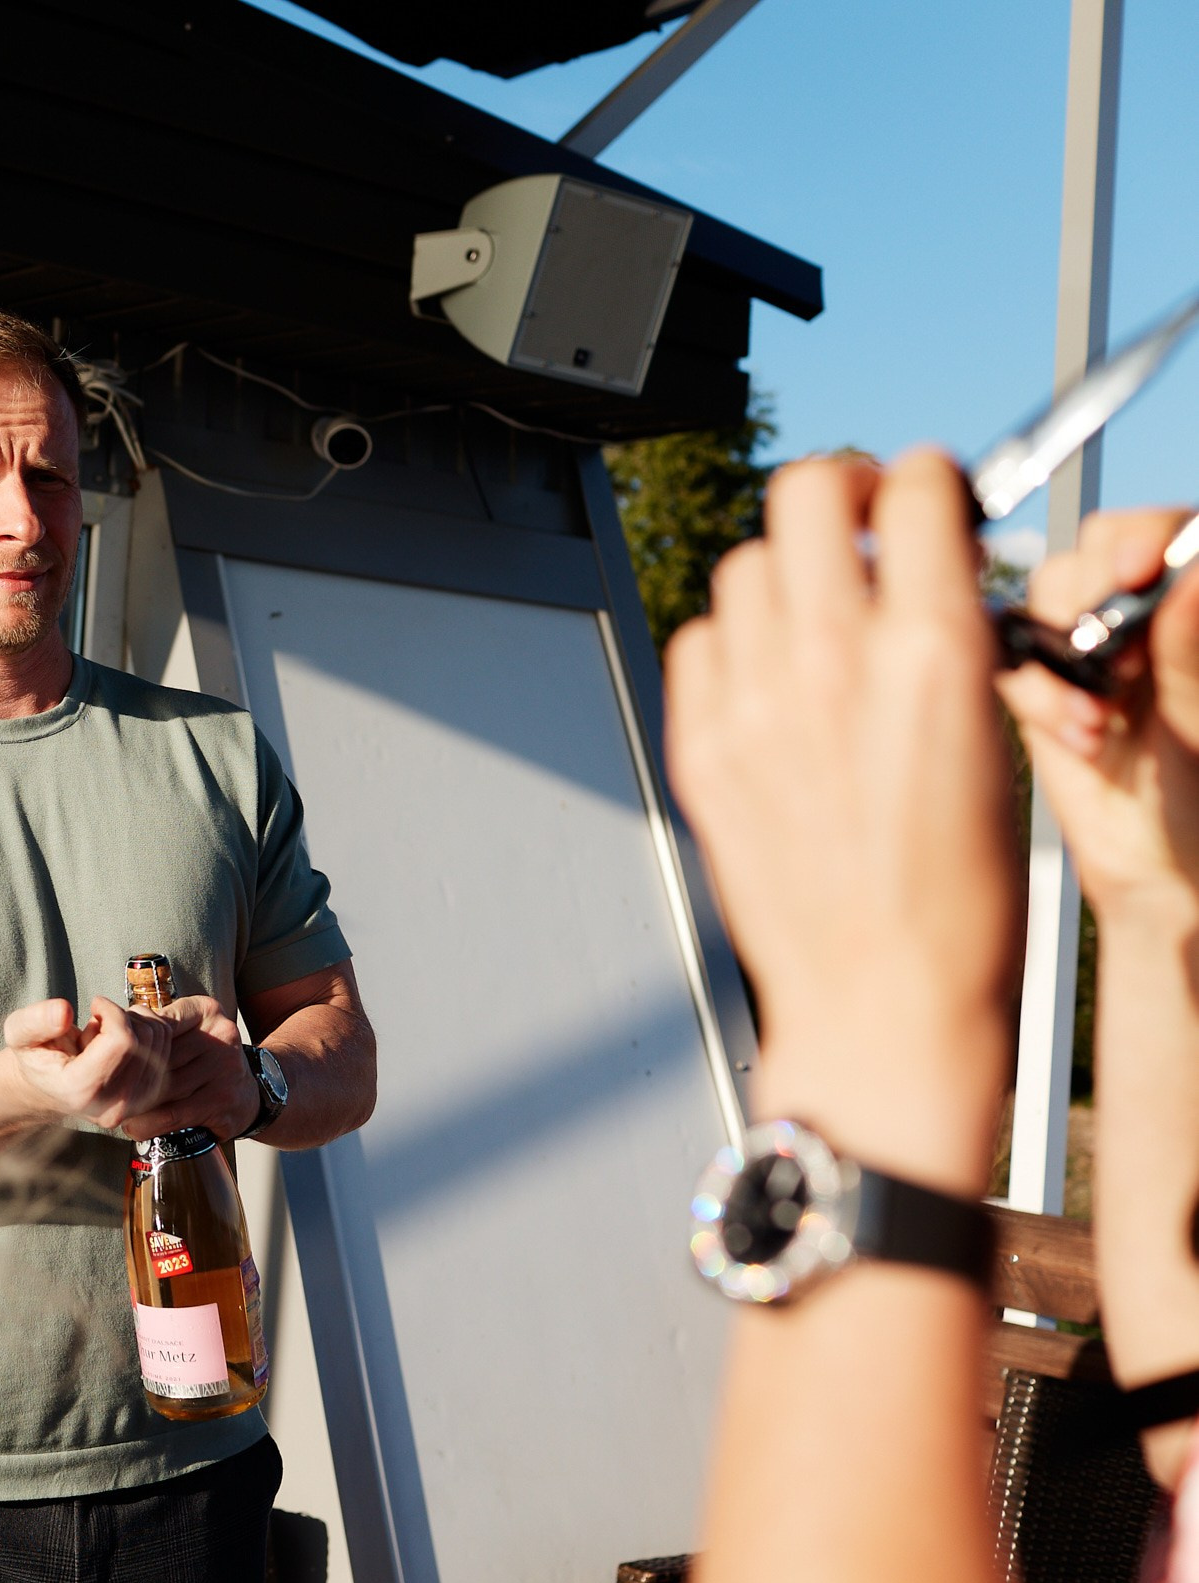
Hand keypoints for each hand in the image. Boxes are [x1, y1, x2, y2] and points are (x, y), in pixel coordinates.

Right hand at [0, 996, 170, 1127]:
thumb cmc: (36, 1055)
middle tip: (98, 1024)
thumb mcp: (19, 1032)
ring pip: (160, 1040)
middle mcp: (114, 1106)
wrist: (50, 1086)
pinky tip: (124, 1041)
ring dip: (137, 1024)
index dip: (111, 1011)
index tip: (94, 1005)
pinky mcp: (152, 1098)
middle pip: (144, 1039)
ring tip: (108, 1034)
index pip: (121, 1040)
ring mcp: (137, 1106)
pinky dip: (149, 1032)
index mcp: (81, 1092)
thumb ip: (35, 1020)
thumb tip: (63, 1012)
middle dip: (123, 1017)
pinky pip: (168, 1048)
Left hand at [114, 995, 258, 1142]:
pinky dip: (148, 1123)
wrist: (250, 1095)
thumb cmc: (204, 1062)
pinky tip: (134, 1126)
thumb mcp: (189, 1032)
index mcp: (207, 1012)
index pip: (158, 1023)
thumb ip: (156, 1028)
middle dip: (126, 1075)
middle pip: (158, 1057)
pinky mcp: (221, 1102)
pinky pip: (172, 1114)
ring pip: (161, 1088)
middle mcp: (220, 1036)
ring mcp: (224, 1070)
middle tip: (101, 1087)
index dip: (129, 1042)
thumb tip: (105, 1031)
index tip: (107, 1054)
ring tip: (111, 1109)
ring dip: (132, 1103)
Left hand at [663, 450, 1020, 1191]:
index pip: (913, 486)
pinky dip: (732, 640)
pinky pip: (699, 641)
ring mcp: (752, 702)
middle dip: (843, 492)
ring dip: (786, 569)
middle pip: (807, 492)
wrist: (882, 994)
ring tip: (816, 612)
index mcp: (930, 652)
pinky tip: (768, 675)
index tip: (925, 496)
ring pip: (745, 563)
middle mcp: (829, 661)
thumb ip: (947, 633)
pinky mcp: (700, 746)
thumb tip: (920, 565)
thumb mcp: (992, 733)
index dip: (924, 479)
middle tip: (862, 521)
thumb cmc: (955, 892)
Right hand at [997, 507, 1198, 925]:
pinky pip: (1009, 661)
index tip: (1140, 571)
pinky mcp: (1036, 685)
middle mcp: (1136, 613)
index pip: (1159, 533)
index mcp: (1186, 606)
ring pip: (1045, 600)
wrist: (1159, 870)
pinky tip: (1079, 738)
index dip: (1145, 539)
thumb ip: (1190, 650)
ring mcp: (1083, 647)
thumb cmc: (1198, 795)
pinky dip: (1036, 698)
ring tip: (1100, 716)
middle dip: (1095, 602)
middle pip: (1092, 552)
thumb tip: (1187, 579)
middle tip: (1117, 665)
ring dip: (1065, 658)